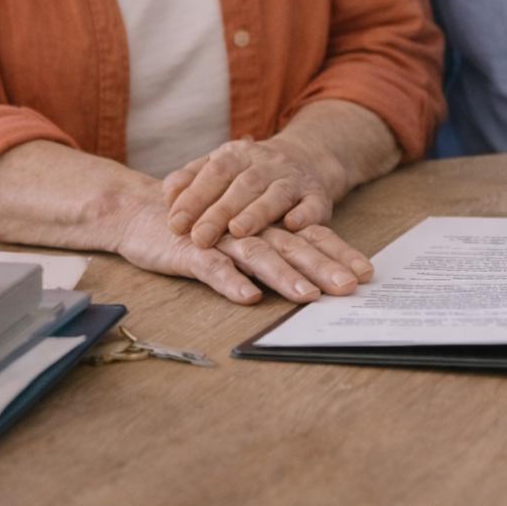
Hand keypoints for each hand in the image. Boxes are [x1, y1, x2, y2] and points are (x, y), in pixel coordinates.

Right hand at [117, 198, 371, 304]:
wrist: (141, 209)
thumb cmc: (202, 229)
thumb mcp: (244, 240)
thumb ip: (275, 252)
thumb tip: (316, 280)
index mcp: (268, 226)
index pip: (311, 238)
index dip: (338, 254)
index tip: (365, 273)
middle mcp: (251, 229)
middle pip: (293, 247)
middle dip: (323, 267)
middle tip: (349, 286)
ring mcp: (221, 239)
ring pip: (258, 256)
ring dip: (283, 276)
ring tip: (307, 295)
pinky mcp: (190, 251)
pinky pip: (212, 267)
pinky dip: (231, 281)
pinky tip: (248, 296)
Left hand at [163, 137, 344, 247]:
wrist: (304, 160)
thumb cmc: (248, 174)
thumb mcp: (218, 168)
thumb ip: (190, 179)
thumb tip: (167, 196)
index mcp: (238, 154)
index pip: (214, 172)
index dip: (194, 197)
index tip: (175, 224)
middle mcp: (267, 163)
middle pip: (243, 185)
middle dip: (220, 212)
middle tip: (200, 238)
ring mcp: (294, 179)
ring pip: (276, 194)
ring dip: (257, 212)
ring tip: (238, 231)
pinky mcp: (318, 197)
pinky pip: (314, 204)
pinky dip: (305, 215)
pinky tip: (293, 225)